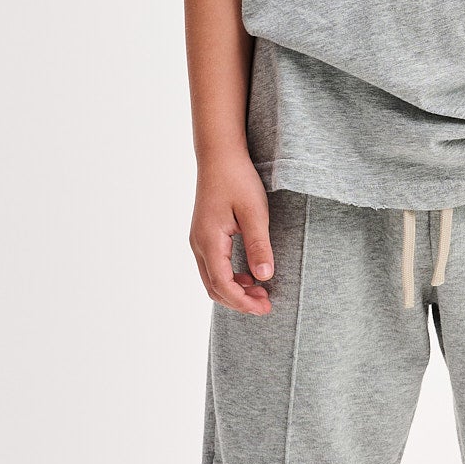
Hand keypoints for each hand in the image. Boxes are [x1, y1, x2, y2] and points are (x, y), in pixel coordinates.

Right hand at [191, 149, 275, 313]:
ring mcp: (198, 240)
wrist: (220, 155)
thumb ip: (259, 245)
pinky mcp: (204, 235)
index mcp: (209, 240)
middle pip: (214, 287)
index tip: (265, 308)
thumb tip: (264, 277)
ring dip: (234, 291)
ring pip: (211, 279)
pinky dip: (229, 278)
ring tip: (261, 292)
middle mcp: (198, 244)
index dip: (243, 302)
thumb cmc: (238, 179)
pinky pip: (213, 267)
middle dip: (239, 301)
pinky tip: (249, 276)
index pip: (222, 284)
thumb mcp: (255, 212)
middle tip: (266, 305)